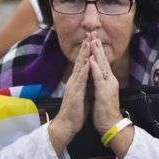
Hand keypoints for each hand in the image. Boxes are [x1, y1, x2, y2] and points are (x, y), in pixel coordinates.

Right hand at [49, 38, 90, 152]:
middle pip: (81, 61)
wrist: (67, 124)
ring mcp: (74, 86)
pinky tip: (87, 62)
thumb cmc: (75, 111)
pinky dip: (84, 70)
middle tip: (89, 34)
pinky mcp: (75, 93)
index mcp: (77, 81)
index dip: (87, 51)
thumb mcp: (81, 94)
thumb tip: (88, 77)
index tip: (92, 40)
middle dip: (85, 47)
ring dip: (84, 54)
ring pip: (80, 67)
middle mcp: (74, 81)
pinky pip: (81, 80)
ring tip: (88, 42)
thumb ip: (84, 84)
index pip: (83, 63)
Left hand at [89, 32, 122, 134]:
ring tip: (93, 41)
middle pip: (103, 60)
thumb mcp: (102, 92)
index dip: (97, 50)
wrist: (111, 124)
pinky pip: (98, 78)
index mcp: (107, 79)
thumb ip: (100, 82)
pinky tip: (91, 60)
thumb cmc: (105, 109)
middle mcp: (109, 79)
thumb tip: (97, 73)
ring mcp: (107, 85)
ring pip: (102, 65)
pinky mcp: (104, 92)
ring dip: (97, 53)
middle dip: (97, 46)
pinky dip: (95, 68)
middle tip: (93, 33)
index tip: (92, 39)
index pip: (102, 62)